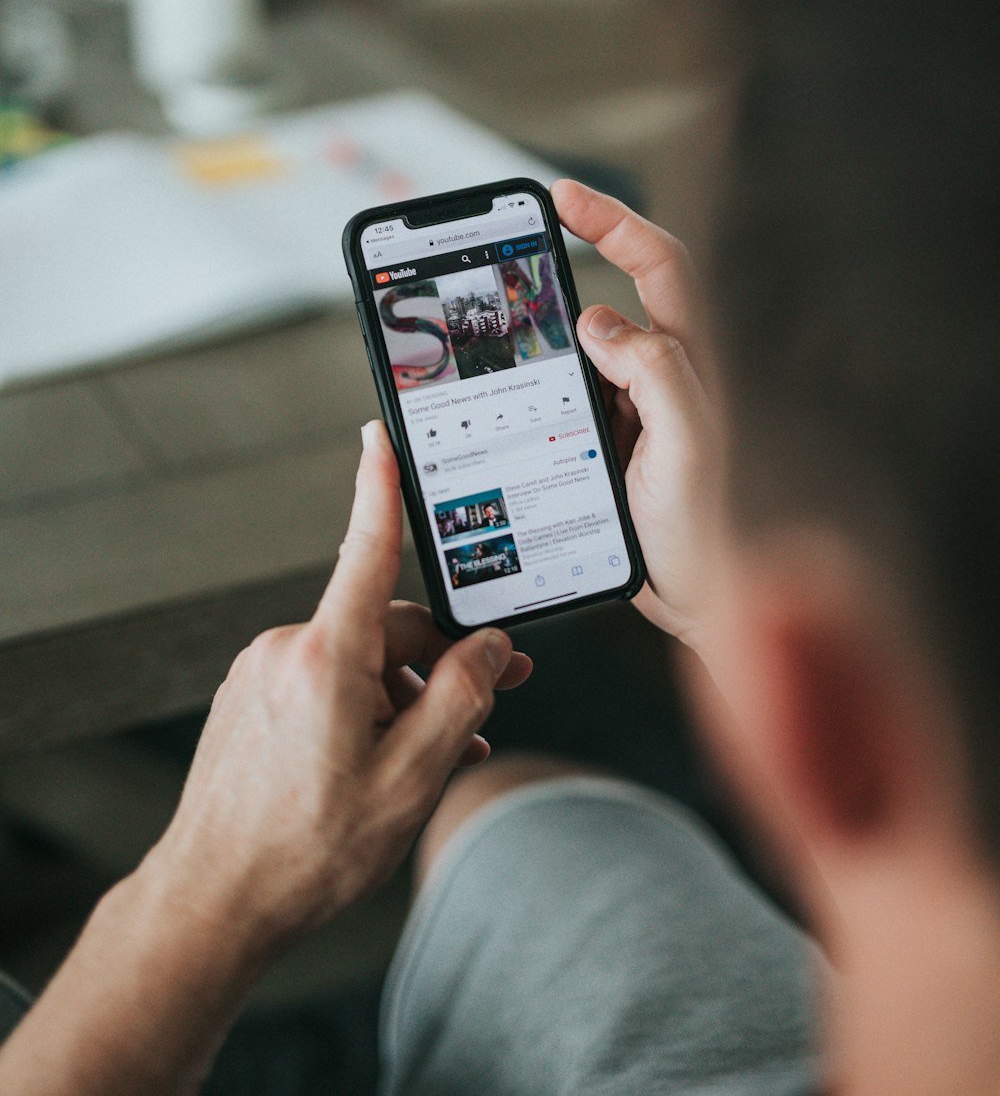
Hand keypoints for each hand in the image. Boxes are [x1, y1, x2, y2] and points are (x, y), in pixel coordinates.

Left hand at [143, 420, 531, 961]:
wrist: (212, 901)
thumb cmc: (309, 849)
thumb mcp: (413, 777)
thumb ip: (462, 699)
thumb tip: (491, 649)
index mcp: (326, 657)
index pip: (365, 550)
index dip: (378, 486)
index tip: (379, 433)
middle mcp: (287, 651)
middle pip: (386, 626)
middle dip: (442, 661)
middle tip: (493, 701)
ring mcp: (262, 675)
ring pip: (359, 661)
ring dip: (405, 697)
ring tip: (441, 756)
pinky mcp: (250, 700)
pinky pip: (325, 684)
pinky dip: (365, 709)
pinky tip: (390, 759)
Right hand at [552, 179, 721, 651]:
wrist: (710, 607)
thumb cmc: (720, 533)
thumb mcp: (691, 448)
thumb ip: (656, 373)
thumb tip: (601, 320)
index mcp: (696, 364)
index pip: (661, 267)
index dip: (614, 223)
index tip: (562, 195)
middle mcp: (668, 379)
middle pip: (612, 304)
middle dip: (561, 284)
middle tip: (505, 274)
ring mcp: (640, 414)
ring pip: (582, 358)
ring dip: (546, 354)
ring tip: (501, 358)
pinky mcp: (614, 449)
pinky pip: (571, 405)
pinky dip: (542, 401)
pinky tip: (514, 414)